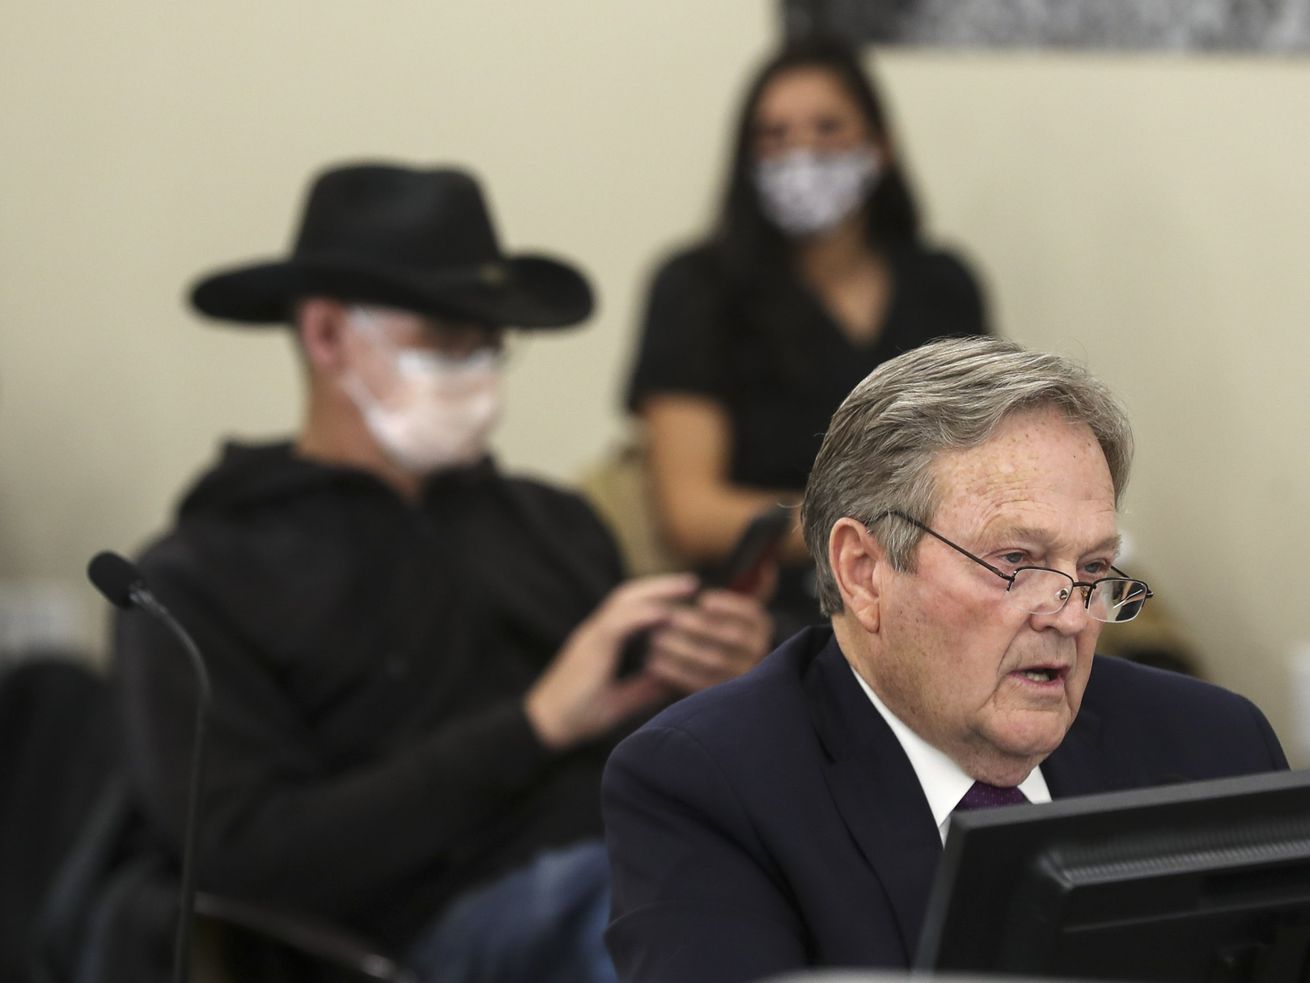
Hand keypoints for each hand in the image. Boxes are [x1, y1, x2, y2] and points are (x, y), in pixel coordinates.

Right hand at [524, 574, 696, 749]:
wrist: (547, 727)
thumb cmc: (579, 716)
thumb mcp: (619, 701)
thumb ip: (644, 688)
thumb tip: (673, 681)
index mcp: (602, 641)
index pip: (630, 607)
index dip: (656, 597)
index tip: (686, 594)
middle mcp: (596, 632)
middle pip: (629, 595)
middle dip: (661, 585)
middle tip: (692, 581)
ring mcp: (591, 637)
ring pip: (624, 602)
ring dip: (657, 591)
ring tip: (686, 587)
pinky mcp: (590, 648)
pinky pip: (618, 623)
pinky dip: (643, 615)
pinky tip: (667, 614)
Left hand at [643, 588, 772, 694]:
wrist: (721, 674)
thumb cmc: (717, 629)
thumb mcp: (732, 611)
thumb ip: (744, 589)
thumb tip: (766, 568)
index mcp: (760, 627)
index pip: (751, 613)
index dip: (728, 605)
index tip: (702, 600)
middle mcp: (758, 652)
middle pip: (731, 637)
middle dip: (698, 626)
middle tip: (669, 619)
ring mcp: (742, 676)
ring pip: (714, 661)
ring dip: (682, 649)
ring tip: (656, 640)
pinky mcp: (722, 695)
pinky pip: (700, 684)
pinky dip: (676, 673)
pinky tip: (655, 664)